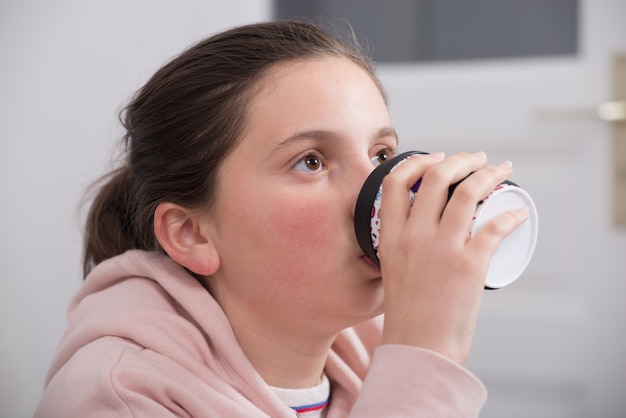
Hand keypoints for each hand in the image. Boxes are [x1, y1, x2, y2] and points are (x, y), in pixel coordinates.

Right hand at [378, 152, 528, 363]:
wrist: (419, 347)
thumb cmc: (409, 313)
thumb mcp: (393, 268)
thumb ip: (402, 244)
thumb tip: (425, 226)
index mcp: (390, 237)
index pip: (394, 182)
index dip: (416, 161)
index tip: (435, 157)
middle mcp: (413, 237)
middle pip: (436, 177)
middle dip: (460, 159)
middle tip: (476, 159)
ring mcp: (442, 249)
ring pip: (467, 192)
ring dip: (488, 174)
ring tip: (500, 169)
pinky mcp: (470, 264)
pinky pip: (495, 226)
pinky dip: (511, 214)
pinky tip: (518, 211)